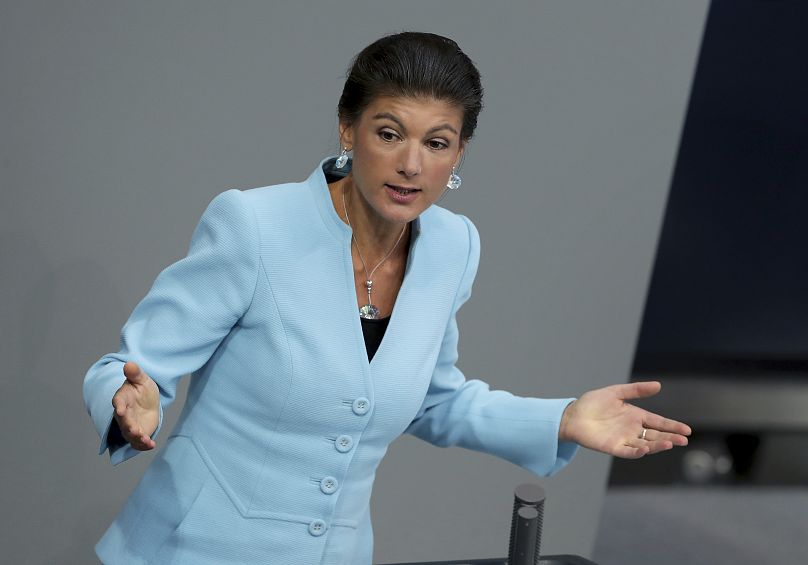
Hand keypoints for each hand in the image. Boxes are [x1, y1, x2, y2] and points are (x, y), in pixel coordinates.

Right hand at [111, 361, 159, 450]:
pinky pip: (139, 441)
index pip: (118, 403)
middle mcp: (124, 415)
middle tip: (134, 431)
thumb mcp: (141, 379)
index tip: (120, 410)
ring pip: (130, 434)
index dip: (119, 406)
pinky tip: (151, 445)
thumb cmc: (141, 389)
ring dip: (137, 438)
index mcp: (122, 399)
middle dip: (129, 426)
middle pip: (124, 422)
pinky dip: (144, 445)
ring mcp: (130, 425)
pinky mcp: (138, 433)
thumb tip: (129, 364)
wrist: (147, 401)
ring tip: (145, 440)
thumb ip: (135, 373)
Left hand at [558, 381, 690, 458]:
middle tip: (683, 440)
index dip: (672, 426)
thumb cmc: (592, 403)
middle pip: (656, 435)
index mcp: (636, 416)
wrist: (573, 414)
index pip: (659, 422)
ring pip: (645, 445)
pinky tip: (645, 449)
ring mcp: (624, 439)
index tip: (687, 430)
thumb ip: (636, 390)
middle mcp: (632, 430)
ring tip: (669, 443)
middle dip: (670, 438)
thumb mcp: (616, 392)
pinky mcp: (613, 447)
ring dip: (657, 445)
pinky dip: (637, 451)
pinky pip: (628, 452)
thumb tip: (658, 385)